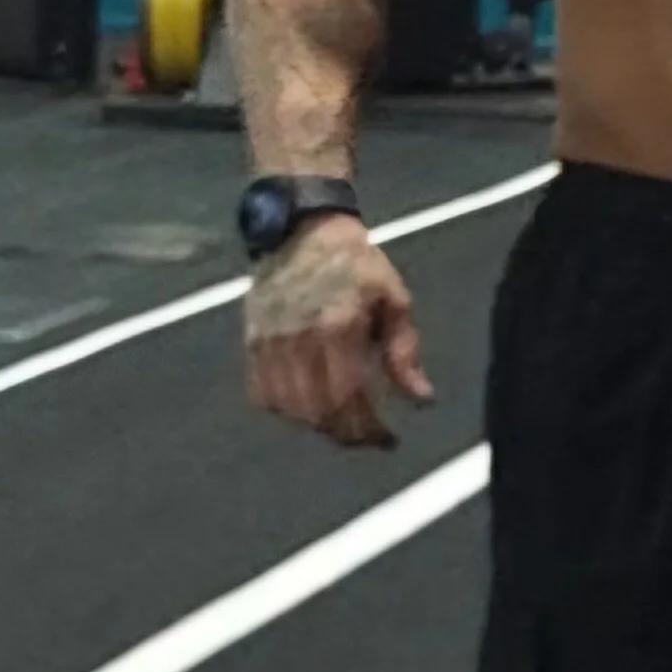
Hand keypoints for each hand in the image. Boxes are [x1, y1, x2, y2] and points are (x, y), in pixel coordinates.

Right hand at [244, 214, 433, 448]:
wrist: (304, 231)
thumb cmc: (357, 265)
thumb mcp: (394, 299)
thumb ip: (404, 352)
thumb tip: (421, 399)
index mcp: (337, 325)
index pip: (349, 398)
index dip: (368, 429)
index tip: (388, 440)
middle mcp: (297, 339)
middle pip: (316, 411)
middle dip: (346, 433)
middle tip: (367, 435)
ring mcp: (268, 342)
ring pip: (288, 408)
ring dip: (317, 425)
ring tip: (342, 421)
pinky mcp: (250, 343)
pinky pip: (262, 395)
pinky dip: (286, 410)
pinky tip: (309, 404)